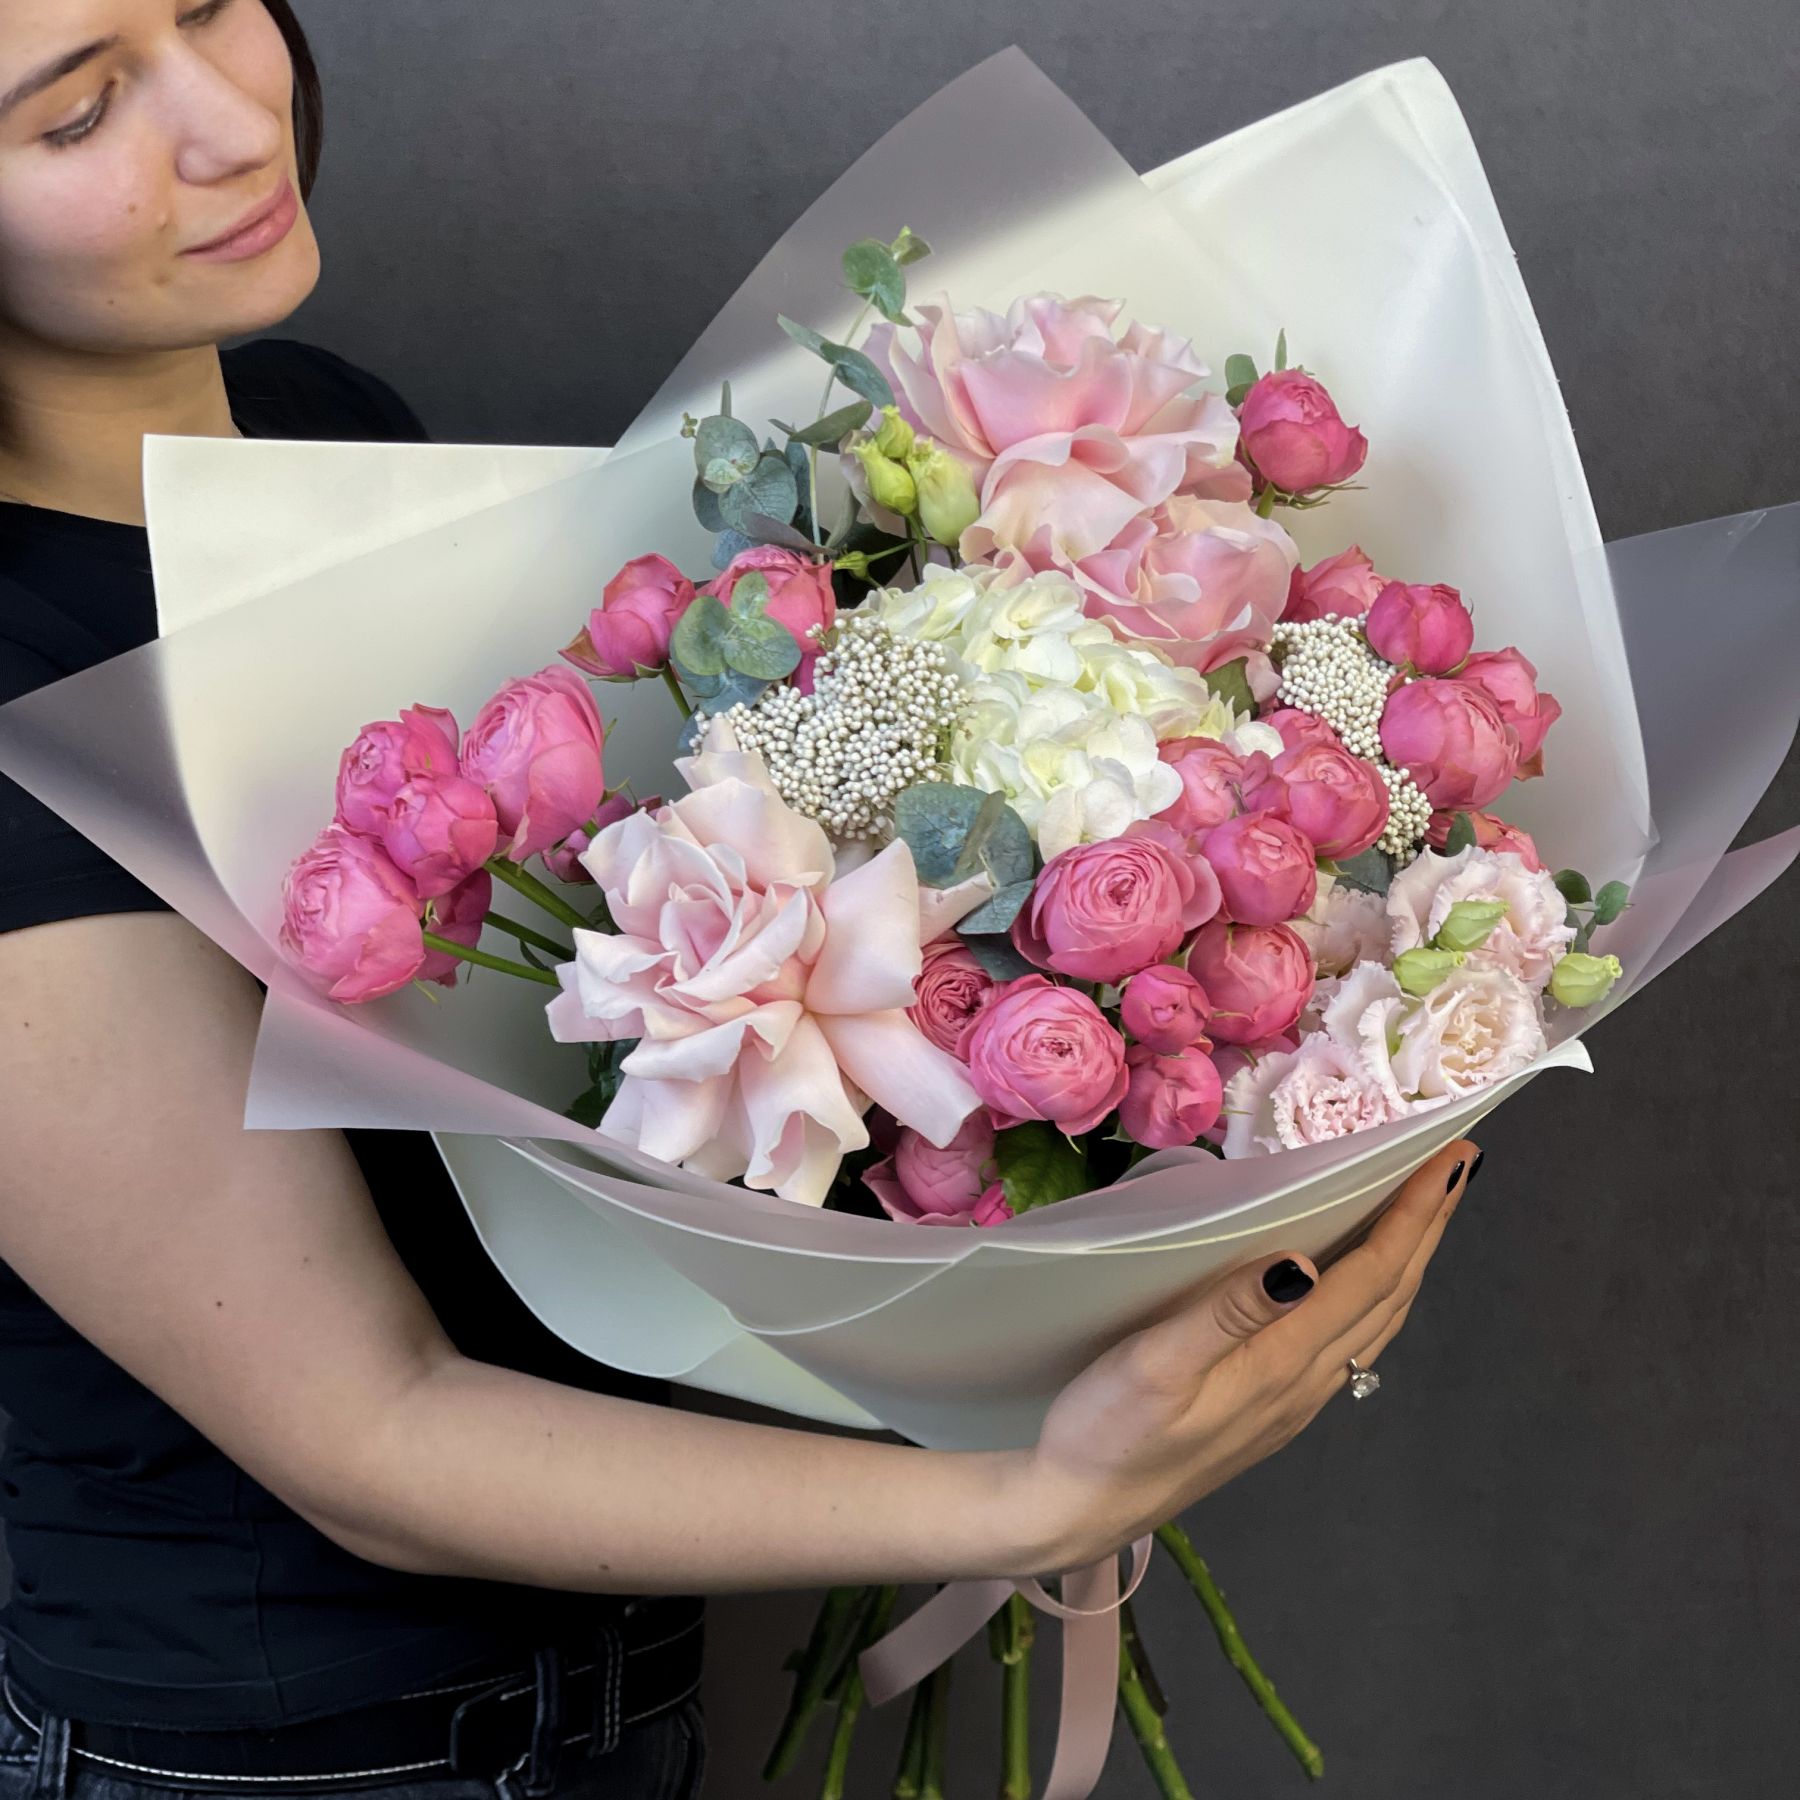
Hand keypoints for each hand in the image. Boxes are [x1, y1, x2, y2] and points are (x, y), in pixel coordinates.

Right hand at [1014, 1139, 1479, 1570]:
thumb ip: (1227, 1314)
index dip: (1414, 1215)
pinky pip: (1349, 1339)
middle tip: (1461, 1162)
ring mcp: (1292, 1401)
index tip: (1451, 1158)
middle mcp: (1304, 1383)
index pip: (1371, 1275)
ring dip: (1409, 1259)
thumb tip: (1302, 1263)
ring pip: (1376, 1320)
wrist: (1080, 1511)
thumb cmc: (1106, 1433)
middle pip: (1390, 1295)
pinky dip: (1376, 1292)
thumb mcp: (1152, 1365)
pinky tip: (1362, 1279)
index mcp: (1281, 1363)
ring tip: (1427, 1208)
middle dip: (1429, 1225)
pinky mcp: (1271, 1409)